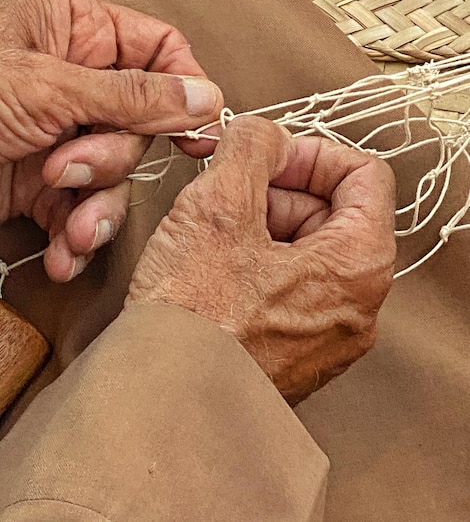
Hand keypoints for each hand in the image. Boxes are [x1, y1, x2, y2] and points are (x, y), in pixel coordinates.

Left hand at [0, 0, 222, 280]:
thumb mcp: (47, 88)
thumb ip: (133, 96)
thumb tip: (205, 97)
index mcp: (76, 30)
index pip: (160, 50)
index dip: (186, 88)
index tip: (199, 132)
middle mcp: (76, 82)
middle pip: (143, 123)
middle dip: (112, 158)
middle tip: (71, 167)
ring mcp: (64, 135)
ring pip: (119, 175)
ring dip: (97, 206)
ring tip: (65, 219)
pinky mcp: (48, 185)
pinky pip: (87, 210)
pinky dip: (77, 236)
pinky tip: (62, 252)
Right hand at [126, 117, 395, 404]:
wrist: (163, 407)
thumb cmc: (195, 321)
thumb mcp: (221, 206)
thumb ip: (252, 147)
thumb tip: (264, 134)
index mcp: (359, 265)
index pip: (365, 175)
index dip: (312, 152)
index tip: (269, 154)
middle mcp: (355, 305)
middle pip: (330, 212)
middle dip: (275, 190)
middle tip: (227, 194)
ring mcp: (324, 332)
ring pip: (303, 248)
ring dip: (257, 226)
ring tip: (209, 237)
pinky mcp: (291, 349)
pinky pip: (284, 286)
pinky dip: (251, 264)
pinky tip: (211, 271)